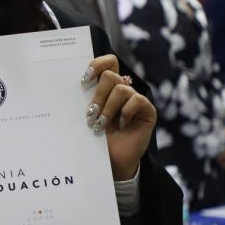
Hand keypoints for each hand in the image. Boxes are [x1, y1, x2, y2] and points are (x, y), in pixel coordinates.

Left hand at [83, 55, 156, 180]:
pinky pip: (137, 100)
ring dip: (108, 108)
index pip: (108, 62)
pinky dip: (126, 112)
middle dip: (98, 95)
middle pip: (111, 75)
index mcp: (107, 88)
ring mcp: (136, 99)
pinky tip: (122, 124)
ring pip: (121, 89)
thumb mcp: (88, 117)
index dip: (97, 65)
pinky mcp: (147, 110)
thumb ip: (86, 99)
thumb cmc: (96, 139)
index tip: (84, 81)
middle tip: (91, 113)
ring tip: (101, 124)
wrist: (111, 162)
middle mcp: (122, 90)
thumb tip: (78, 84)